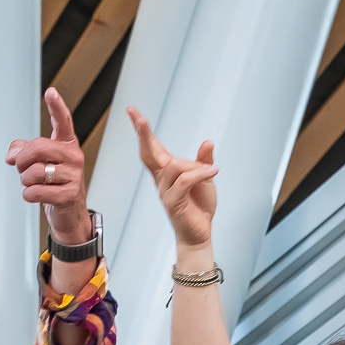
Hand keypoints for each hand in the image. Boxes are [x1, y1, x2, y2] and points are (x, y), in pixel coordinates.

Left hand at [7, 87, 90, 244]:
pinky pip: (36, 191)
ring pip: (34, 172)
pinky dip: (28, 195)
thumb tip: (11, 157)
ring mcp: (74, 176)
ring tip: (32, 184)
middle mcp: (74, 157)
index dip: (56, 106)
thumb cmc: (53, 184)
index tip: (50, 92)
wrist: (69, 214)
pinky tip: (34, 196)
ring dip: (25, 181)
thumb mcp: (37, 163)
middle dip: (22, 161)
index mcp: (66, 144)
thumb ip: (20, 151)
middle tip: (21, 168)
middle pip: (37, 148)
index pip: (63, 121)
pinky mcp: (69, 195)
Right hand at [128, 107, 216, 251]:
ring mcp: (164, 191)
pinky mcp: (172, 202)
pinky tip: (212, 173)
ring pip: (175, 165)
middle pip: (148, 152)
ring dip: (196, 167)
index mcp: (166, 171)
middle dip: (144, 134)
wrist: (200, 233)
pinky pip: (184, 180)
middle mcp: (162, 179)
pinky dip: (199, 175)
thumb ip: (204, 160)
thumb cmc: (199, 206)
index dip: (142, 130)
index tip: (132, 112)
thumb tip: (207, 142)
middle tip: (139, 117)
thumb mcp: (205, 177)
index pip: (151, 147)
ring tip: (210, 173)